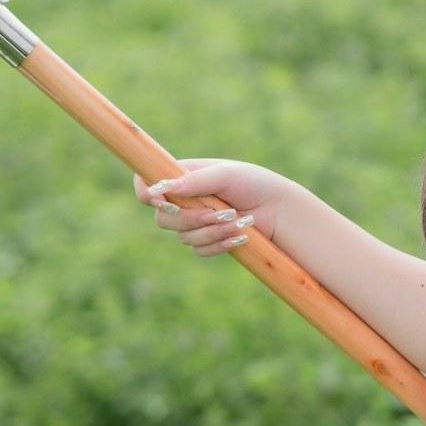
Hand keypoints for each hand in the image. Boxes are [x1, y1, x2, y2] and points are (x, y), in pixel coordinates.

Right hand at [132, 158, 298, 257]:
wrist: (279, 211)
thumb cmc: (253, 184)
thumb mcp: (226, 175)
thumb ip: (195, 180)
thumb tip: (163, 188)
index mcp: (182, 177)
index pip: (145, 183)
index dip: (146, 192)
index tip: (161, 199)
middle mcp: (182, 200)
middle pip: (162, 217)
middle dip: (191, 218)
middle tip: (218, 212)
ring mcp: (193, 223)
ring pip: (183, 237)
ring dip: (212, 231)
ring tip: (239, 221)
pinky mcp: (206, 242)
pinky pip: (199, 250)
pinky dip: (220, 243)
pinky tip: (240, 236)